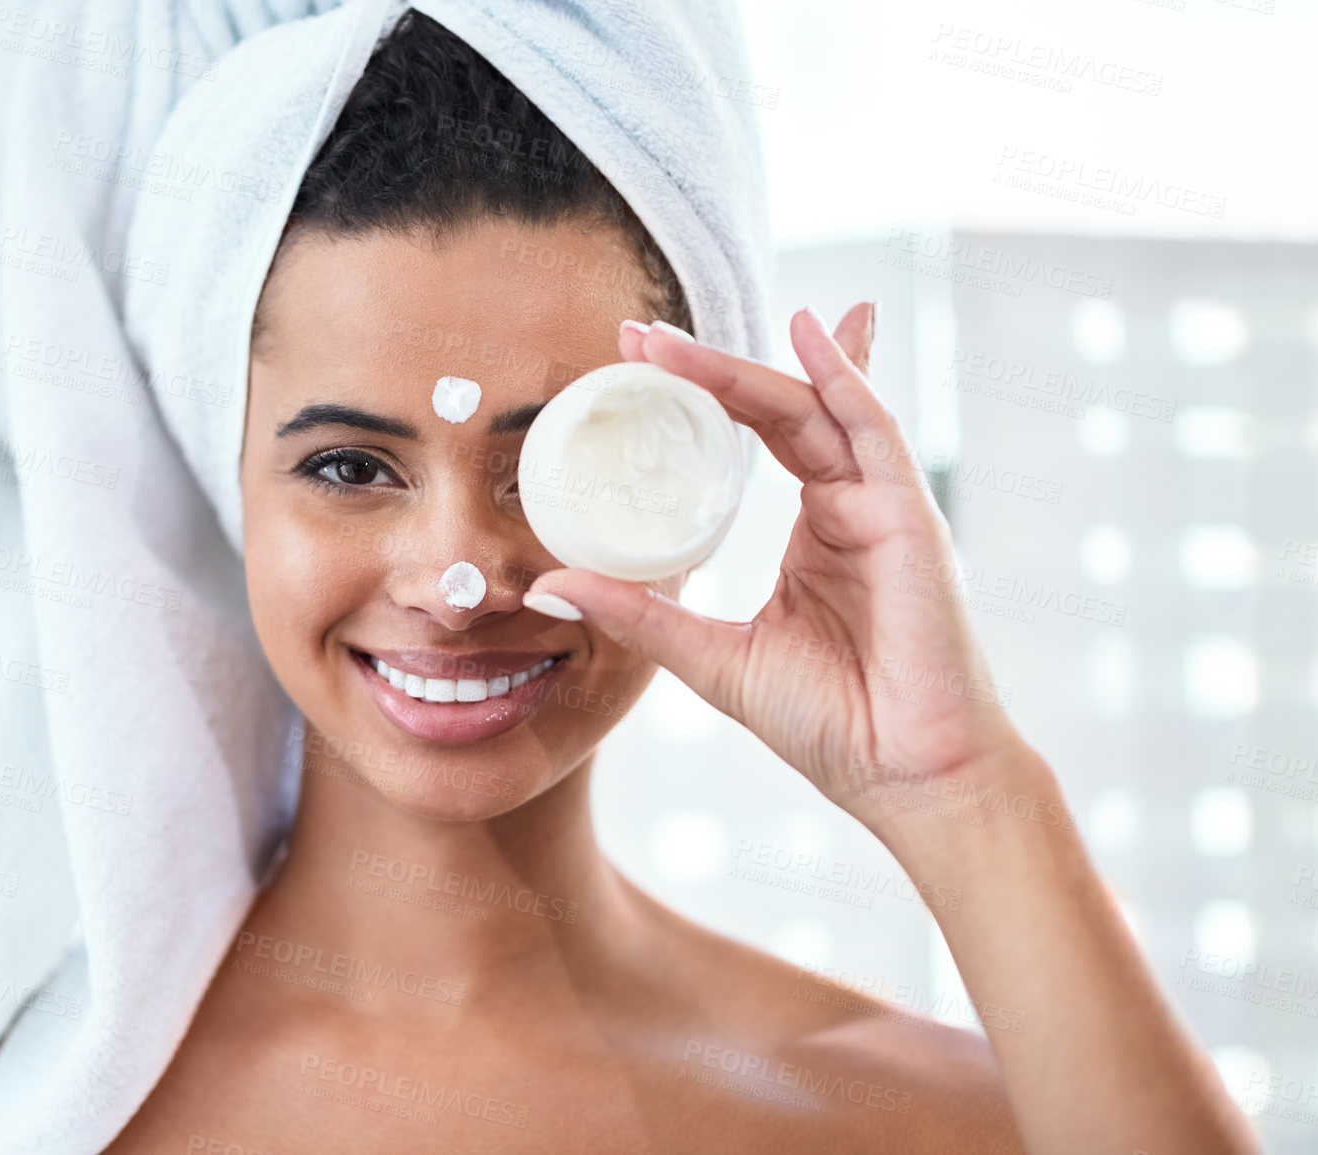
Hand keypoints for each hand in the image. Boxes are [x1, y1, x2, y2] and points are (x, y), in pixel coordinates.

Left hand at [526, 306, 1031, 832]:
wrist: (907, 778)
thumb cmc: (832, 725)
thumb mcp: (710, 658)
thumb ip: (640, 615)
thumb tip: (550, 586)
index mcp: (812, 536)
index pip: (752, 441)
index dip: (699, 397)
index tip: (635, 364)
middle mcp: (849, 509)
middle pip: (777, 412)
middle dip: (709, 369)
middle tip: (639, 335)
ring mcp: (883, 508)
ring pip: (814, 410)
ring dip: (746, 367)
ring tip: (673, 338)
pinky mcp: (911, 518)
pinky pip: (875, 430)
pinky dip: (845, 377)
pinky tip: (812, 333)